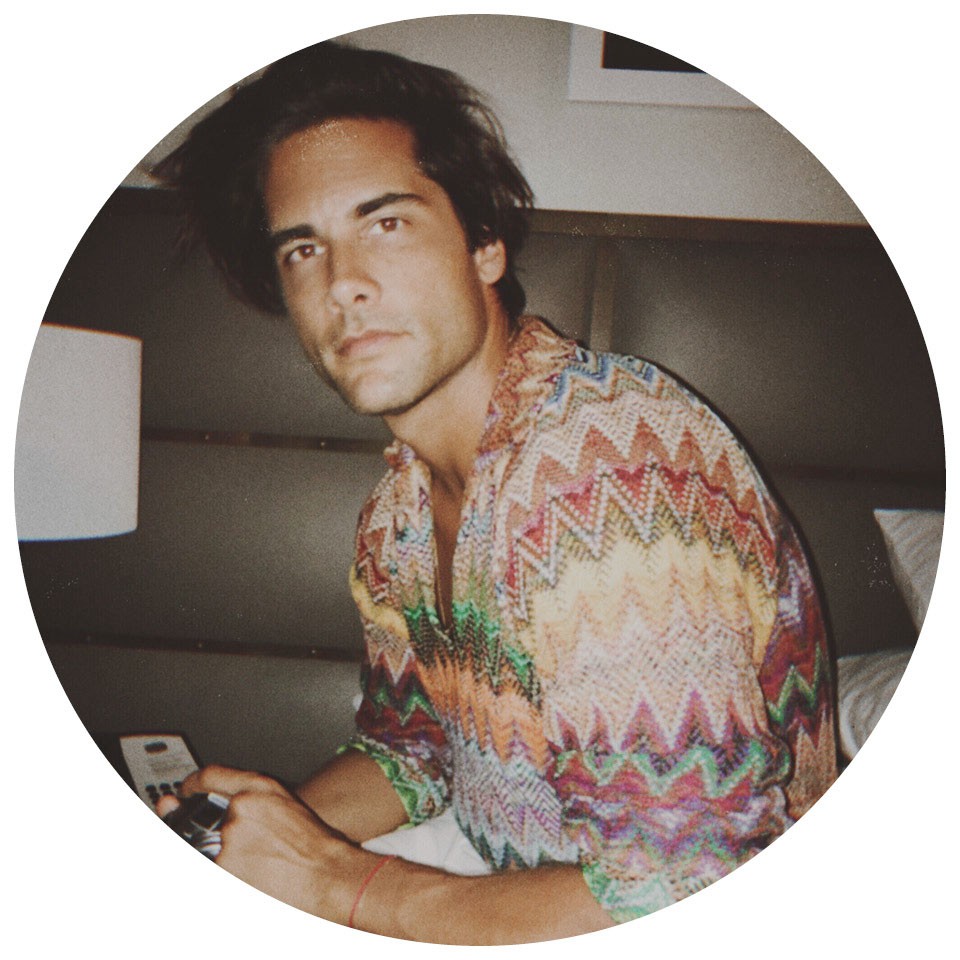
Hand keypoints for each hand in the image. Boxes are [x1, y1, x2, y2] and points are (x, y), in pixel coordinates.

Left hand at [160, 765, 364, 917]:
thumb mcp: (285, 806)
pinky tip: (251, 878)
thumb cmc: (315, 846)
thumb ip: (249, 800)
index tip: (184, 792)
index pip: (210, 776)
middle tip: (240, 850)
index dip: (193, 784)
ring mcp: (229, 838)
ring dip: (221, 859)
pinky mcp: (223, 865)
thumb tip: (220, 809)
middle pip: (203, 820)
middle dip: (210, 836)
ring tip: (256, 867)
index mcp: (257, 788)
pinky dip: (226, 873)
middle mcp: (239, 808)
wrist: (328, 875)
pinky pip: (213, 867)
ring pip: (206, 850)